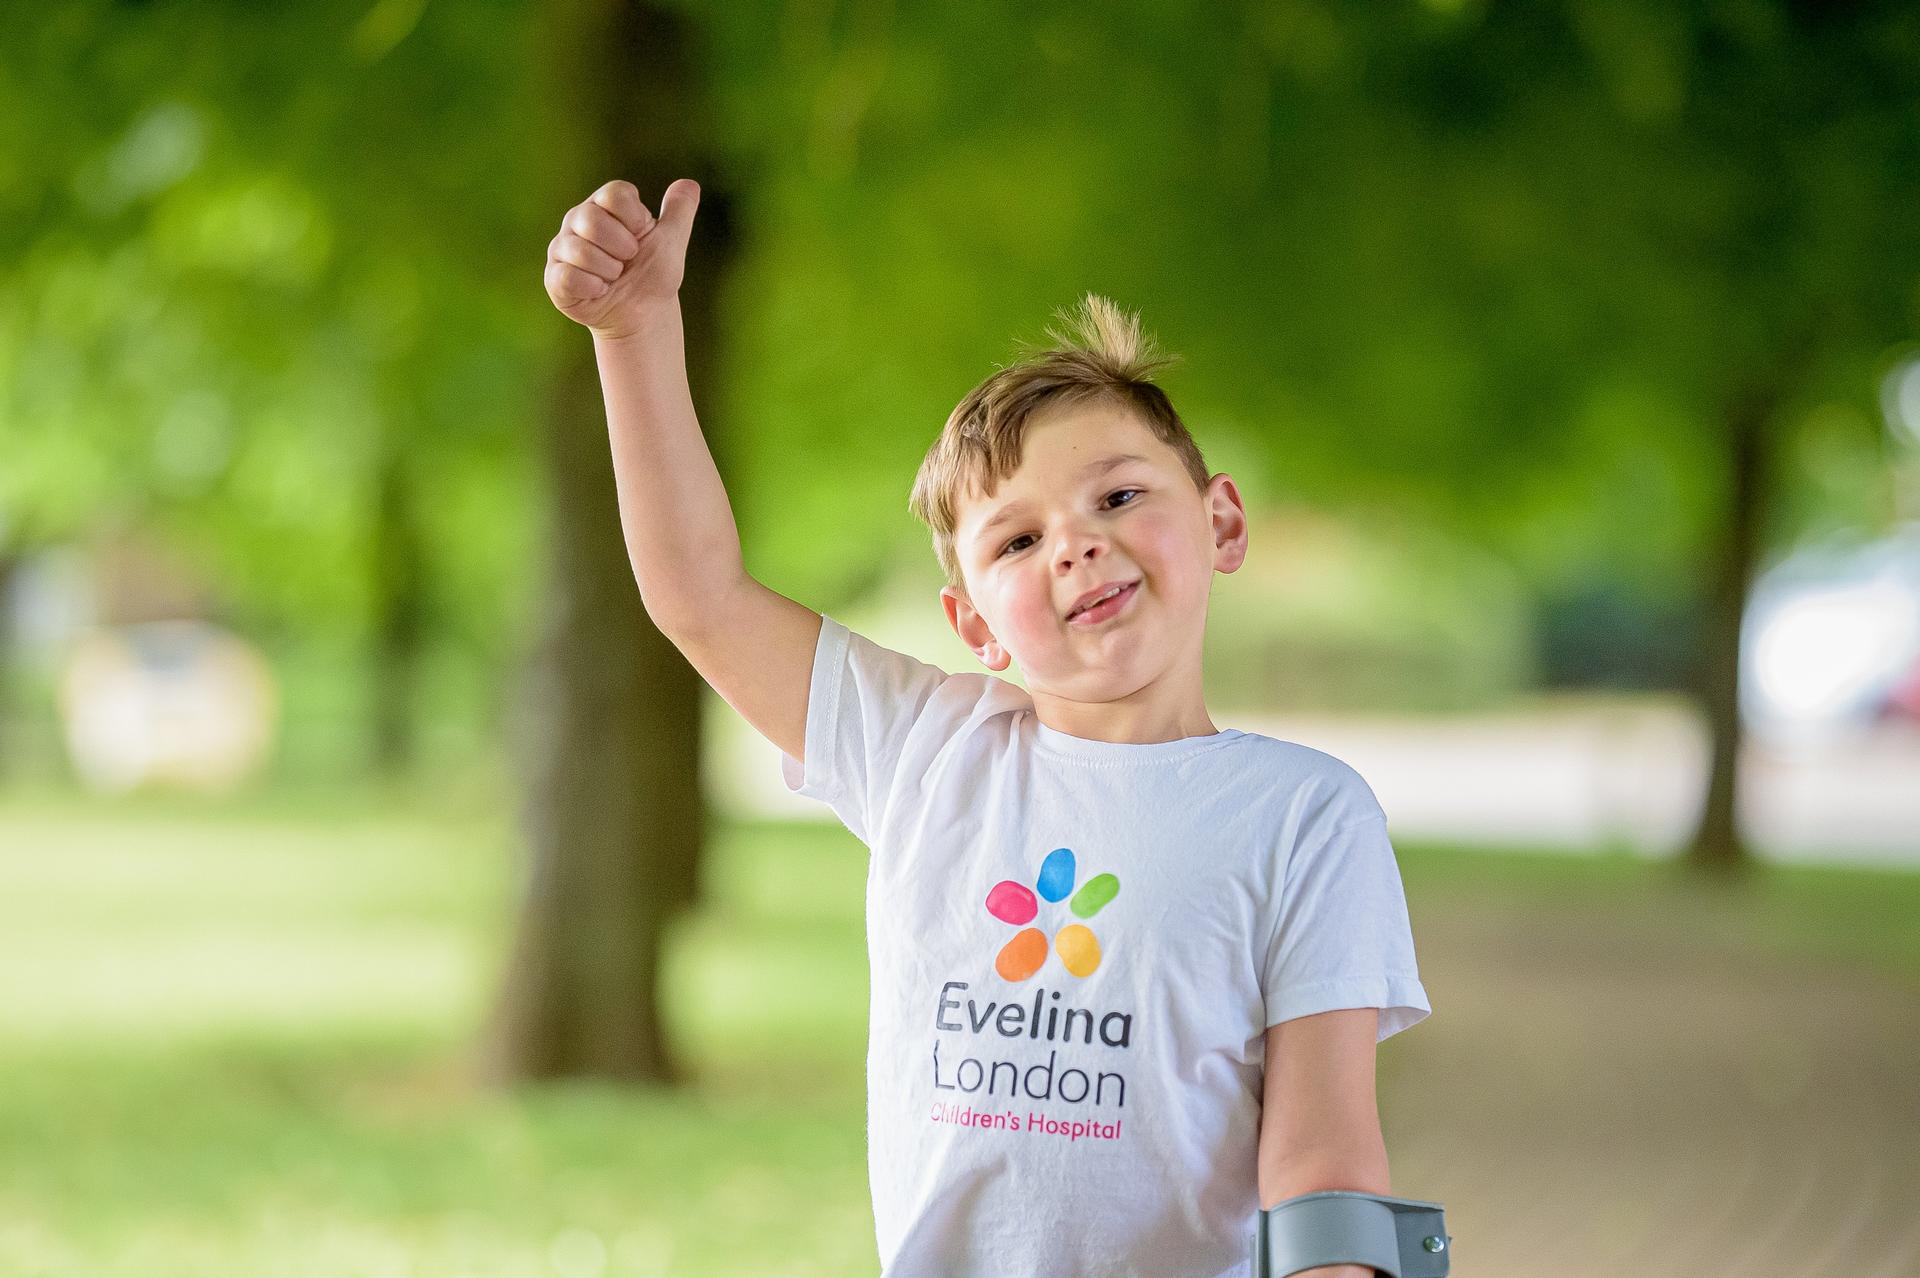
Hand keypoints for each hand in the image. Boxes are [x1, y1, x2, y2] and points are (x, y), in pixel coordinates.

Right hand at [543, 178, 700, 336]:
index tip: (640, 236)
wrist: (643, 315)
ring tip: (614, 278)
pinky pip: (568, 276)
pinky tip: (600, 291)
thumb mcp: (671, 241)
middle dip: (622, 247)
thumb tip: (690, 183)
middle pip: (591, 218)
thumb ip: (679, 210)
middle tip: (628, 261)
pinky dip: (593, 287)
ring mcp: (563, 248)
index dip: (634, 219)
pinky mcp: (554, 277)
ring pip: (580, 250)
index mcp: (605, 205)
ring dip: (609, 271)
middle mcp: (578, 220)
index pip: (614, 194)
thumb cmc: (653, 275)